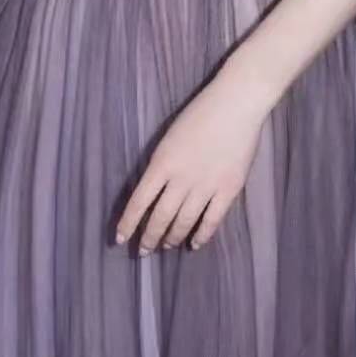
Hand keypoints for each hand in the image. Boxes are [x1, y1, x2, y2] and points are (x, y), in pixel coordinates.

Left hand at [113, 70, 271, 254]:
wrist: (235, 105)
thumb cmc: (199, 114)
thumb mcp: (168, 138)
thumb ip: (161, 166)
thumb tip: (153, 192)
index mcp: (162, 163)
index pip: (139, 201)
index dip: (128, 223)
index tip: (120, 239)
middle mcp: (180, 179)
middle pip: (160, 216)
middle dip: (149, 237)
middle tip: (144, 251)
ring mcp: (205, 187)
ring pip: (184, 222)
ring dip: (172, 237)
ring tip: (166, 246)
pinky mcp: (228, 190)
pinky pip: (211, 220)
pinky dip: (202, 235)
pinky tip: (194, 244)